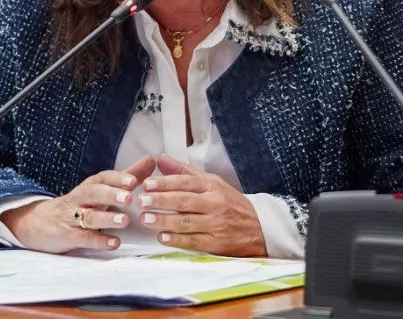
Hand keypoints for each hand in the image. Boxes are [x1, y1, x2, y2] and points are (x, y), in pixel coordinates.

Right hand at [0, 156, 155, 253]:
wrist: (39, 223)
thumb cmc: (78, 204)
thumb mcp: (100, 189)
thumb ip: (126, 176)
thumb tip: (150, 161)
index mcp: (90, 186)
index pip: (103, 178)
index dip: (117, 178)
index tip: (134, 180)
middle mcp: (81, 199)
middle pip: (94, 193)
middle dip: (111, 194)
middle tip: (129, 197)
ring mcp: (73, 218)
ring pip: (89, 216)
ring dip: (107, 218)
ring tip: (125, 220)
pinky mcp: (69, 236)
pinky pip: (84, 238)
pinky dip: (99, 240)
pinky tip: (114, 242)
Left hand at [139, 155, 266, 256]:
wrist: (260, 228)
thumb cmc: (231, 203)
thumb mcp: (213, 183)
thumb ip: (185, 173)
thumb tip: (160, 160)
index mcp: (212, 187)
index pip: (185, 183)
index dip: (165, 183)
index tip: (147, 184)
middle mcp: (214, 204)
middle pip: (184, 201)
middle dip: (161, 200)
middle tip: (142, 201)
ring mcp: (216, 224)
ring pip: (186, 222)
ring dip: (164, 220)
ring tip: (146, 218)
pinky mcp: (217, 243)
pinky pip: (194, 241)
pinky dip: (177, 240)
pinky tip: (162, 238)